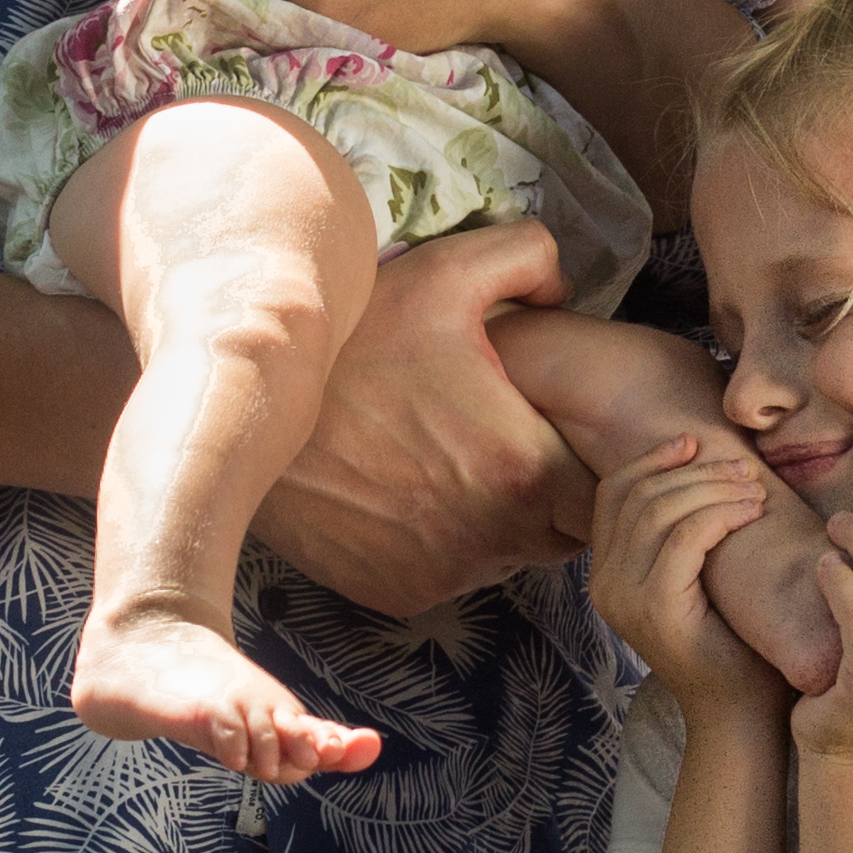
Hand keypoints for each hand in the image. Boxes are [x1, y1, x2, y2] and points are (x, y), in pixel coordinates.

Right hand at [249, 221, 599, 617]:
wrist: (247, 404)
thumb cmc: (352, 336)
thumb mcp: (448, 269)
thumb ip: (533, 258)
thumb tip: (565, 287)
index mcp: (523, 468)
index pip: (605, 490)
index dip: (594, 458)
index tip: (559, 425)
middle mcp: (492, 538)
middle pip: (565, 529)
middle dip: (553, 489)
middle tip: (506, 436)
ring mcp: (444, 573)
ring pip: (511, 555)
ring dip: (501, 519)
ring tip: (455, 458)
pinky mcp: (399, 594)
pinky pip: (453, 574)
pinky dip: (446, 542)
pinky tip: (412, 488)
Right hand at [589, 436, 788, 722]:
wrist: (740, 712)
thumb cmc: (731, 642)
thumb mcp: (699, 577)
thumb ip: (683, 533)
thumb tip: (700, 462)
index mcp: (607, 574)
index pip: (613, 493)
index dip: (652, 459)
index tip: (695, 442)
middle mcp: (604, 585)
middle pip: (638, 495)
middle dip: (694, 471)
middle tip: (744, 470)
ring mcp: (624, 598)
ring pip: (660, 511)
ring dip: (713, 489)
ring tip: (755, 490)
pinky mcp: (655, 609)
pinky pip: (685, 538)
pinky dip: (721, 515)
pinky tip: (753, 513)